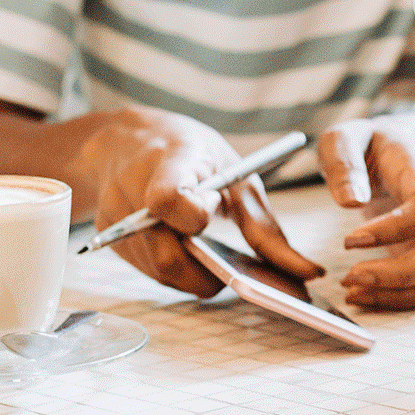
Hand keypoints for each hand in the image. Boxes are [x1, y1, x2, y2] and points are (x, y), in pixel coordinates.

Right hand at [80, 108, 322, 297]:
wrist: (125, 140)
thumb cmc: (191, 154)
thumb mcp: (234, 172)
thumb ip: (264, 225)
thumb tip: (305, 274)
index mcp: (168, 161)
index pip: (167, 199)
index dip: (193, 218)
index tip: (212, 212)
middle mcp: (131, 190)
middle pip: (168, 256)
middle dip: (207, 270)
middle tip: (231, 261)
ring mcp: (113, 218)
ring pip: (162, 274)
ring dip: (195, 274)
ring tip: (210, 249)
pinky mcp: (109, 238)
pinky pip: (151, 273)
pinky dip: (178, 271)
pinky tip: (189, 250)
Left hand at [318, 110, 414, 308]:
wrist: (400, 151)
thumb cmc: (371, 146)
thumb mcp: (346, 137)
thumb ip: (344, 161)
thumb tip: (351, 201)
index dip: (395, 228)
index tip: (350, 240)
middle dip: (400, 273)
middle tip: (352, 276)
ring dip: (400, 292)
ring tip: (352, 291)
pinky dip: (399, 299)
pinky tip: (363, 294)